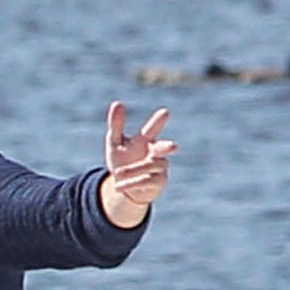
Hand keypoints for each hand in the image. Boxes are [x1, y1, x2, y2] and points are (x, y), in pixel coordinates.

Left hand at [100, 102, 174, 227]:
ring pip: (151, 166)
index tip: (165, 112)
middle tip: (174, 147)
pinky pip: (147, 181)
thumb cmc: (122, 160)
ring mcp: (159, 168)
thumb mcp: (115, 143)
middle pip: (163, 148)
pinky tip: (118, 186)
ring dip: (134, 169)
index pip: (152, 129)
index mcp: (145, 140)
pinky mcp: (158, 182)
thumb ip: (116, 125)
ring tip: (117, 174)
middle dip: (167, 147)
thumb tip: (117, 102)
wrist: (124, 186)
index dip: (157, 122)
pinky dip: (132, 183)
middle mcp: (155, 152)